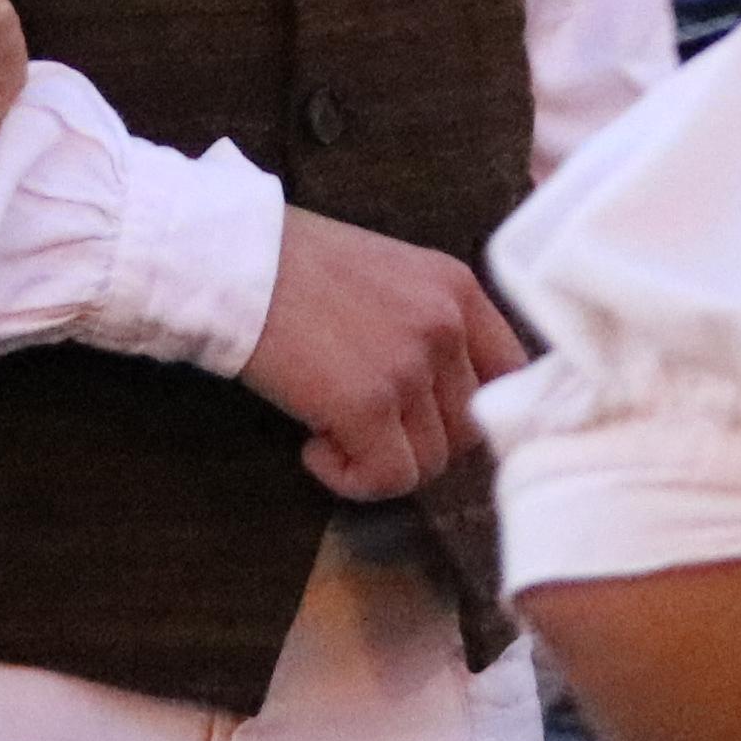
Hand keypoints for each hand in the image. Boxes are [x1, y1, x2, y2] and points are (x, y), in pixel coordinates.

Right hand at [239, 210, 527, 499]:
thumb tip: (445, 401)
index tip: (428, 422)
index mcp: (456, 288)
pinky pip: (387, 478)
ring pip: (430, 462)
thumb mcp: (387, 275)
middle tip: (362, 425)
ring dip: (378, 461)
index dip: (472, 412)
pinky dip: (350, 479)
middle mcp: (445, 324)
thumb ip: (427, 324)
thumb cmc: (292, 267)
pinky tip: (314, 448)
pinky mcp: (367, 403)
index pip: (511, 375)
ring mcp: (409, 364)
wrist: (229, 261)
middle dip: (415, 440)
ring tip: (329, 430)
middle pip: (468, 429)